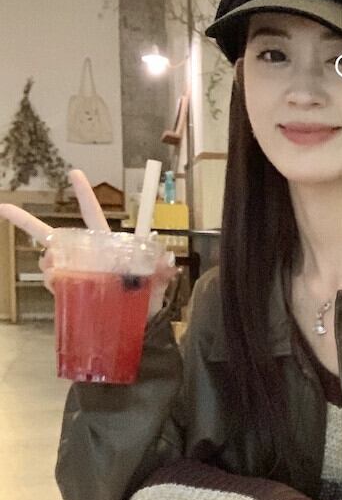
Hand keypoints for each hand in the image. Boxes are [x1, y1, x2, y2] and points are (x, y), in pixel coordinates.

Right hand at [0, 169, 178, 318]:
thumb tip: (167, 260)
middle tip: (3, 208)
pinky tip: (57, 283)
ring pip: (49, 258)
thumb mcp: (158, 281)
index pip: (94, 215)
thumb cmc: (147, 299)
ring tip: (58, 270)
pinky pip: (53, 281)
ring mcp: (75, 271)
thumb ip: (161, 269)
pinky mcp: (70, 290)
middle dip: (25, 221)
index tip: (74, 173)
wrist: (138, 326)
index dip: (84, 195)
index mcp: (107, 245)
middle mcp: (86, 255)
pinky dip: (51, 280)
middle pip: (53, 234)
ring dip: (48, 260)